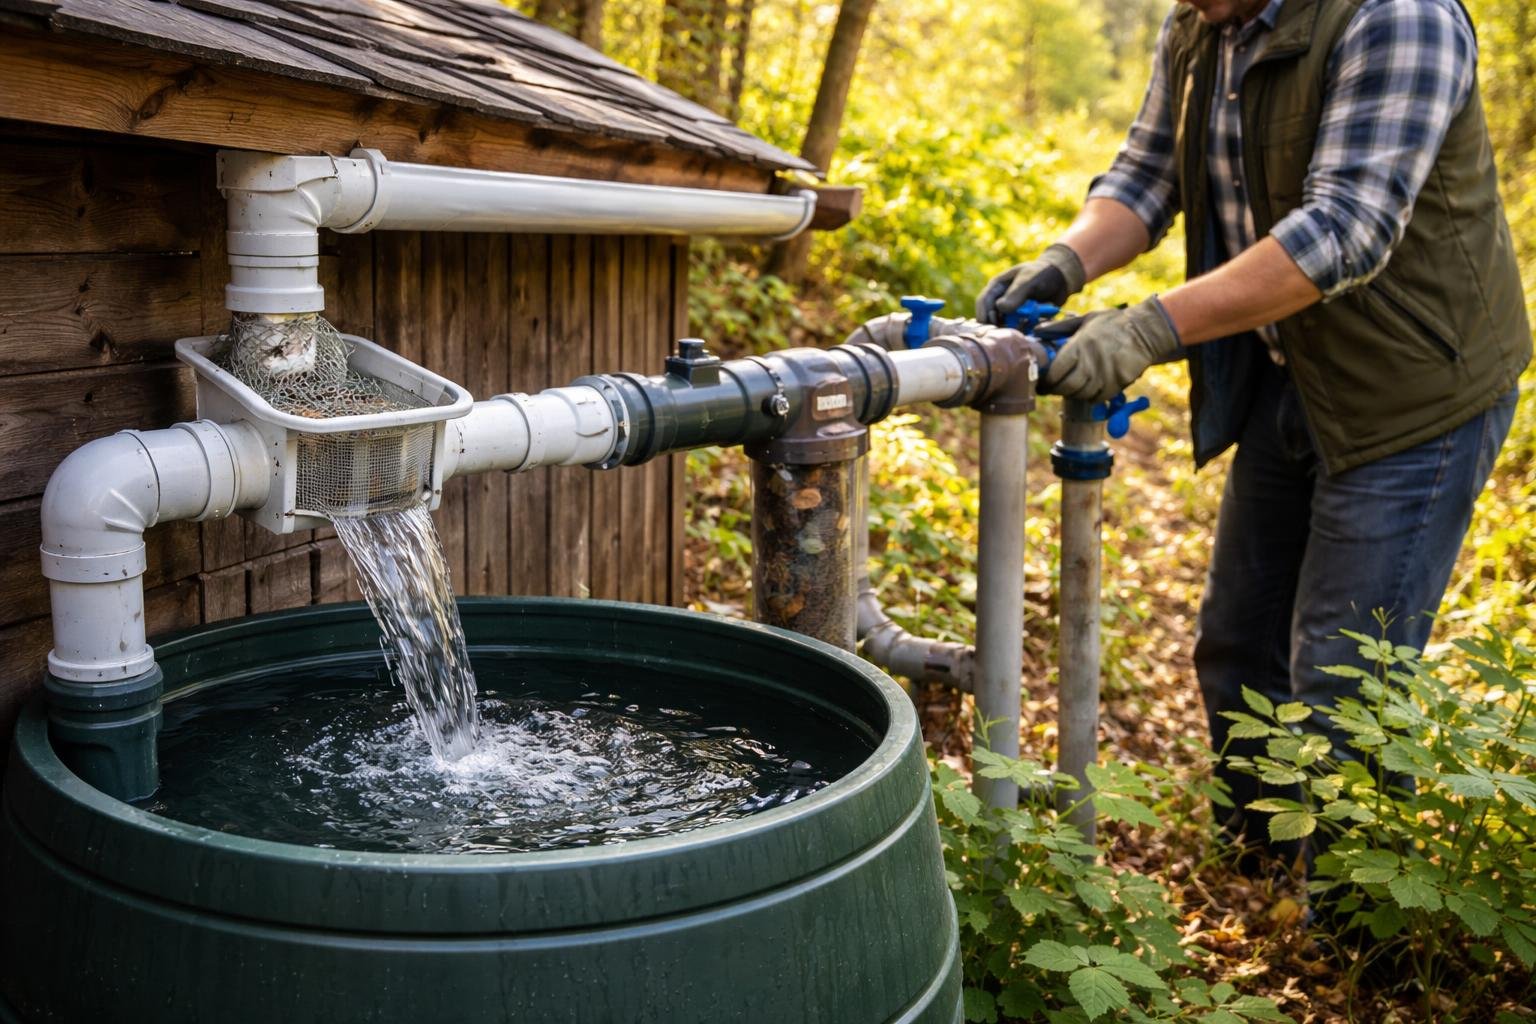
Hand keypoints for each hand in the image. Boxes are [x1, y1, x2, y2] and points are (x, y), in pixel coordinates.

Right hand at [975, 243, 1085, 324]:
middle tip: (1010, 331)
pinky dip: (1023, 330)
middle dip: (999, 325)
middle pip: (991, 317)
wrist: (1061, 279)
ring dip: (1013, 329)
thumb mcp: (1029, 280)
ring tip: (1025, 328)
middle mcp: (1000, 300)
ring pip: (1004, 325)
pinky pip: (1017, 329)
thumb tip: (999, 308)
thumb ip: (1015, 294)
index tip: (993, 326)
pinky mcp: (1021, 319)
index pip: (983, 302)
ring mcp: (1010, 311)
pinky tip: (1032, 327)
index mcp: (997, 287)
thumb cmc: (1042, 273)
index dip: (985, 315)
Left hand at [1040, 297, 1181, 404]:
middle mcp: (1091, 363)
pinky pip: (1097, 398)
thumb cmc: (1113, 323)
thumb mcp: (1086, 319)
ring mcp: (1105, 375)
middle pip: (1066, 387)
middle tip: (1052, 388)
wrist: (1146, 331)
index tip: (1042, 381)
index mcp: (1080, 346)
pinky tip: (1089, 387)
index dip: (1046, 380)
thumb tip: (1037, 332)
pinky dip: (1090, 396)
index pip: (1056, 372)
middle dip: (1056, 390)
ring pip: (1081, 395)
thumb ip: (1061, 328)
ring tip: (1070, 386)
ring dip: (1073, 393)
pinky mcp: (1118, 385)